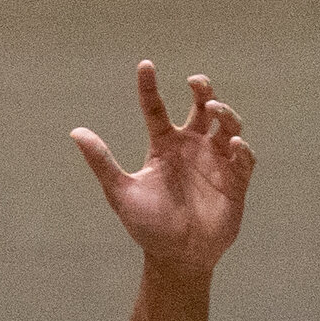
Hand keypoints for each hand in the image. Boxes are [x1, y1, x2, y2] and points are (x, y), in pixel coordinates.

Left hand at [72, 61, 253, 277]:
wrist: (175, 256)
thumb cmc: (147, 224)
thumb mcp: (120, 191)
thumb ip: (101, 161)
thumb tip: (75, 131)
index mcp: (163, 146)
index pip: (155, 109)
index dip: (150, 87)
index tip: (145, 64)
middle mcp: (191, 148)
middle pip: (200, 109)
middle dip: (203, 91)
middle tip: (196, 81)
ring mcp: (215, 163)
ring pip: (227, 127)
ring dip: (224, 114)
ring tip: (214, 109)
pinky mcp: (236, 182)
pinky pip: (244, 159)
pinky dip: (242, 148)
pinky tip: (234, 144)